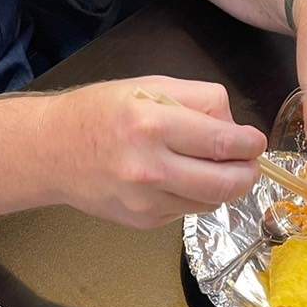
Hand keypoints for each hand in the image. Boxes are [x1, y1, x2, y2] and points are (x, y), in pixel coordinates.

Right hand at [42, 75, 265, 228]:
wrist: (52, 151)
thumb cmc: (101, 110)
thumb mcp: (149, 84)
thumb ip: (197, 99)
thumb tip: (233, 125)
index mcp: (152, 124)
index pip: (223, 142)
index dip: (249, 142)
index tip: (254, 139)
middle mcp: (151, 167)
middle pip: (226, 182)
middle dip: (248, 171)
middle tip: (249, 161)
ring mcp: (147, 201)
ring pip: (212, 201)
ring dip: (225, 185)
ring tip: (218, 166)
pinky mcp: (145, 222)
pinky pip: (189, 211)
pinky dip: (197, 195)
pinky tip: (183, 177)